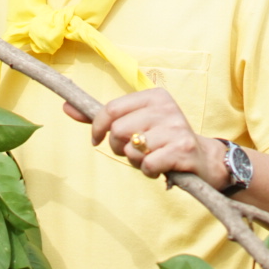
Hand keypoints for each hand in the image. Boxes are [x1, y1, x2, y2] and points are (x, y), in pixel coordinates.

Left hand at [64, 88, 226, 186]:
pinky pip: (147, 164)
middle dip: (119, 148)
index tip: (97, 140)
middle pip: (118, 131)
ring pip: (132, 149)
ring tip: (150, 159)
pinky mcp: (183, 150)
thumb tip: (66, 106)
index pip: (111, 109)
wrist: (203, 159)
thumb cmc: (162, 141)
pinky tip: (160, 168)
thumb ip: (102, 117)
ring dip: (136, 162)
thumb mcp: (136, 123)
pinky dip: (149, 172)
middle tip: (133, 152)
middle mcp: (166, 108)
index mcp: (154, 96)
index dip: (97, 128)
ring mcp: (176, 128)